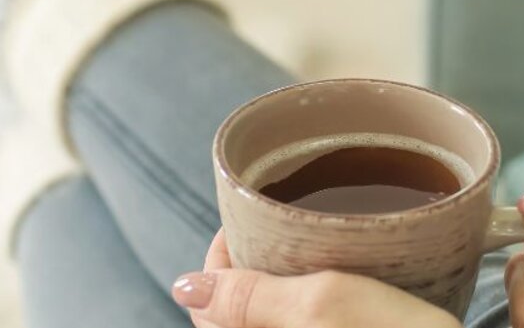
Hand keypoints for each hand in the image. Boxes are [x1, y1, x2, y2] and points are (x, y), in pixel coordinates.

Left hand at [172, 230, 461, 327]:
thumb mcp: (322, 305)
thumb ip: (248, 297)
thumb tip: (183, 287)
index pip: (209, 298)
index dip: (224, 246)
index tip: (247, 208)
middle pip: (239, 309)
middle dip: (254, 260)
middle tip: (282, 220)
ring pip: (274, 318)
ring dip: (285, 279)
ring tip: (313, 245)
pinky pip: (307, 325)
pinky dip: (311, 301)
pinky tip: (341, 280)